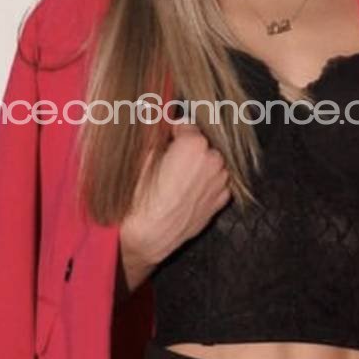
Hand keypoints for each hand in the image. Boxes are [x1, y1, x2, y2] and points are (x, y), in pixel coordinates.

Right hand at [119, 119, 230, 288]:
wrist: (147, 239)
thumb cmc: (138, 200)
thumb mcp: (139, 157)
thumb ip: (153, 134)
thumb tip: (156, 119)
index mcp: (195, 145)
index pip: (185, 124)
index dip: (171, 130)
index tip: (163, 136)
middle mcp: (214, 161)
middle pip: (201, 144)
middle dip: (185, 148)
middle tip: (166, 159)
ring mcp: (220, 183)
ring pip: (209, 163)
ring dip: (196, 165)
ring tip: (174, 178)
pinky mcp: (220, 202)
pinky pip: (214, 182)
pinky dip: (203, 183)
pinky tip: (184, 191)